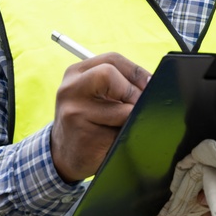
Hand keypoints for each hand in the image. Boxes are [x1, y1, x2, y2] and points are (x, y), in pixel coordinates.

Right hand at [50, 52, 149, 182]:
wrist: (64, 156)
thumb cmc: (88, 121)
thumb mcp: (95, 95)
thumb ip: (116, 83)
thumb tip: (151, 83)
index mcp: (75, 73)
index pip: (112, 59)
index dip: (136, 71)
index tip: (150, 84)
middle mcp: (70, 89)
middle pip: (109, 73)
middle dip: (132, 91)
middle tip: (138, 106)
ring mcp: (74, 112)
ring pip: (121, 108)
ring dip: (130, 117)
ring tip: (121, 125)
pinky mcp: (84, 136)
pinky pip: (119, 132)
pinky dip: (123, 136)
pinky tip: (112, 140)